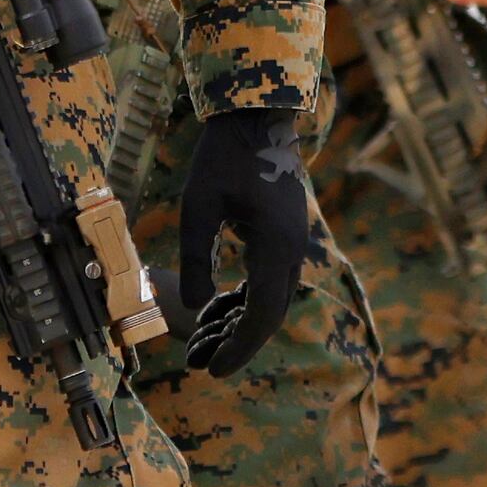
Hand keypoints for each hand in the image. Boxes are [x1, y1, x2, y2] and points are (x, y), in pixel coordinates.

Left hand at [169, 106, 313, 373]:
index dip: (238, 347)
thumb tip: (194, 308)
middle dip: (234, 342)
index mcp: (275, 246)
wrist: (256, 116)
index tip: (213, 370)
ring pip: (269, 300)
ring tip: (199, 341)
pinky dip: (244, 299)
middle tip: (198, 363)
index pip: (262, 314)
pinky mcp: (284, 236)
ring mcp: (292, 243)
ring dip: (236, 322)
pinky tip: (217, 309)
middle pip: (268, 314)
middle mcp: (292, 250)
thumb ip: (195, 258)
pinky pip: (269, 280)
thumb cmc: (223, 156)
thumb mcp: (198, 208)